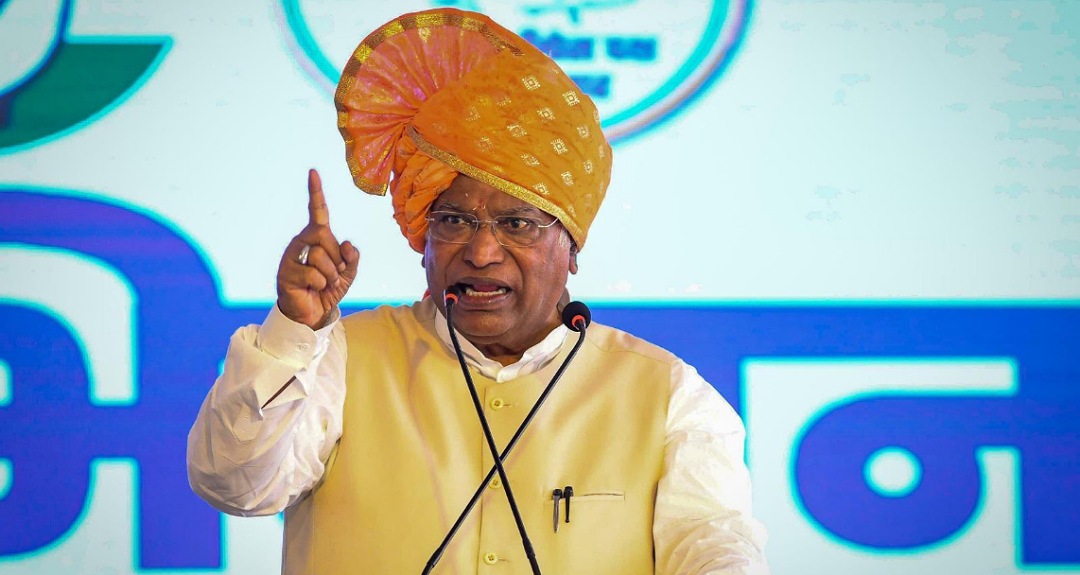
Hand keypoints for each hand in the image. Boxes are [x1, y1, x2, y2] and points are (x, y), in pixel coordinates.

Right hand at [276, 169, 359, 329]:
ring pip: (319, 256)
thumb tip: (347, 244)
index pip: (317, 212)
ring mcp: (291, 257)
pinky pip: (314, 275)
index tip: (313, 172)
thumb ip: (352, 257)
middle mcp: (302, 242)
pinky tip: (313, 289)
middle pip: (324, 235)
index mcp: (317, 238)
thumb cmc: (328, 289)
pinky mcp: (286, 274)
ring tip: (323, 283)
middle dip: (336, 258)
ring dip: (330, 275)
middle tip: (333, 273)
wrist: (313, 313)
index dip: (316, 192)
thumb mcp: (348, 272)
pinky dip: (320, 285)